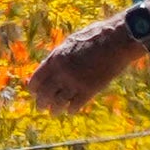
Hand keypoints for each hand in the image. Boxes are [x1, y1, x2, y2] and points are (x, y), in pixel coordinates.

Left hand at [19, 17, 138, 117]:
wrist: (116, 40)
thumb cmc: (94, 37)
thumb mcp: (69, 43)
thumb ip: (58, 57)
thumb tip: (47, 66)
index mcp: (55, 59)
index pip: (36, 79)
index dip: (33, 88)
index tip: (34, 93)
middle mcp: (62, 72)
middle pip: (45, 93)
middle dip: (41, 102)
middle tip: (41, 108)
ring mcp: (75, 82)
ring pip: (58, 102)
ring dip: (55, 109)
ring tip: (54, 113)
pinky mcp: (90, 90)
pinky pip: (76, 105)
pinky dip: (71, 110)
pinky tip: (70, 111)